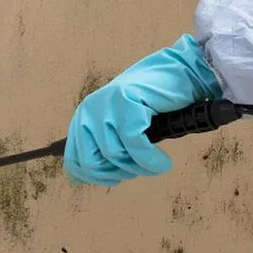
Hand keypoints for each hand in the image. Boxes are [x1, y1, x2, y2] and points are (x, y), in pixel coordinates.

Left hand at [63, 35, 221, 184]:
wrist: (178, 74)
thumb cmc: (151, 105)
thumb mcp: (119, 126)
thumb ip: (103, 145)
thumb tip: (90, 178)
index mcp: (83, 119)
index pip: (74, 162)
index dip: (96, 178)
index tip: (118, 178)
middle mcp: (88, 111)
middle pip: (92, 163)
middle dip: (118, 174)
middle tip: (139, 170)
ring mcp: (106, 106)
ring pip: (115, 155)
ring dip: (139, 168)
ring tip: (156, 164)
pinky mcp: (127, 103)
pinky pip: (135, 146)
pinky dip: (151, 160)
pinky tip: (163, 162)